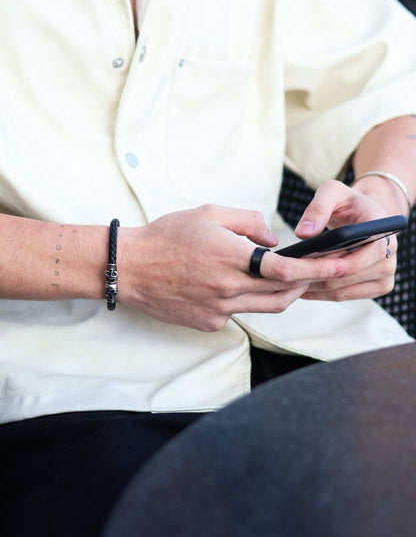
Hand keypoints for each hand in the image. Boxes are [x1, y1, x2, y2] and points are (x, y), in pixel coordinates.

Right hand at [117, 204, 348, 330]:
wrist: (129, 268)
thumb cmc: (166, 236)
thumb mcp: (208, 213)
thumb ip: (247, 222)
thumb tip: (272, 239)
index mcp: (230, 257)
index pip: (285, 270)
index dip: (316, 270)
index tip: (338, 265)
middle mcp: (227, 288)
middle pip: (283, 295)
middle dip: (306, 284)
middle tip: (316, 271)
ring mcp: (218, 310)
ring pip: (266, 308)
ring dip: (283, 295)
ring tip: (288, 279)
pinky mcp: (208, 323)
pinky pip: (240, 313)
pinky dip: (249, 300)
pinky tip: (237, 285)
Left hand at [294, 180, 397, 300]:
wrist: (365, 214)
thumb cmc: (349, 202)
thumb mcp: (332, 192)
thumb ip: (318, 207)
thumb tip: (303, 233)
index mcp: (383, 233)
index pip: (356, 259)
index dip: (327, 264)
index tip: (298, 263)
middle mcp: (390, 256)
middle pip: (346, 277)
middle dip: (314, 275)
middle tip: (284, 275)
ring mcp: (386, 275)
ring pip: (342, 290)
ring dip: (314, 287)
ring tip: (287, 281)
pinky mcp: (378, 286)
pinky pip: (344, 295)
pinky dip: (320, 293)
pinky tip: (300, 287)